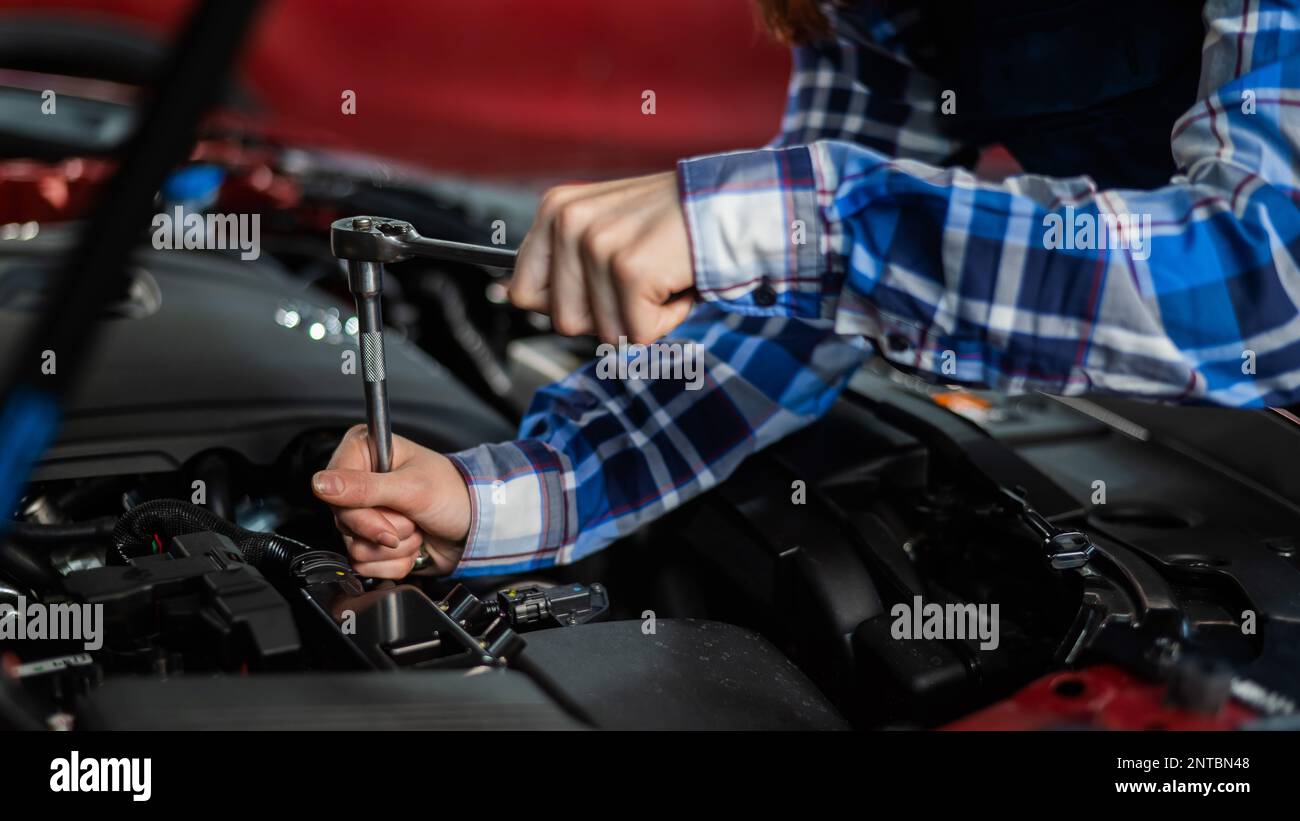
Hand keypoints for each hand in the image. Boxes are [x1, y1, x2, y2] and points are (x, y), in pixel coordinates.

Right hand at [311, 425, 470, 577]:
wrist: (476, 528)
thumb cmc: (454, 494)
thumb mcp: (412, 488)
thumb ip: (365, 488)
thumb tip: (321, 483)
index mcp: (365, 451)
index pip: (333, 485)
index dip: (359, 509)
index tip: (386, 516)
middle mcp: (359, 481)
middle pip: (343, 519)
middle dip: (384, 528)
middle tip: (411, 520)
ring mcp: (365, 513)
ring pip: (353, 545)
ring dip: (394, 547)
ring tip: (416, 529)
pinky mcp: (371, 541)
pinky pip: (365, 563)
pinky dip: (394, 562)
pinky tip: (413, 546)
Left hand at [508, 171, 695, 344]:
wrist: (730, 204)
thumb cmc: (672, 221)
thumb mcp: (602, 225)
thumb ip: (563, 258)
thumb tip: (516, 297)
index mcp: (555, 210)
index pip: (523, 292)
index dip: (564, 305)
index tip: (598, 290)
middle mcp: (569, 223)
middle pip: (564, 321)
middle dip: (608, 313)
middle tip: (640, 279)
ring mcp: (598, 246)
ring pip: (603, 331)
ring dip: (642, 315)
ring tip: (661, 274)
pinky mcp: (630, 271)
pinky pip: (637, 333)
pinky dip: (667, 319)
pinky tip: (677, 282)